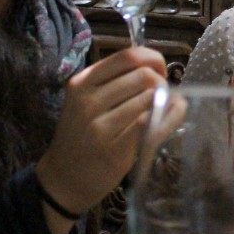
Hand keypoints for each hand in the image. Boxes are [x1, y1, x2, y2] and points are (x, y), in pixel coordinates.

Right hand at [35, 47, 166, 233]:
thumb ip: (116, 81)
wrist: (64, 177)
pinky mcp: (114, 148)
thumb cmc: (83, 134)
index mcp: (83, 82)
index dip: (153, 59)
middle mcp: (88, 100)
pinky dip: (169, 119)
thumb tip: (158, 68)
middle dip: (162, 82)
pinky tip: (169, 119)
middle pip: (143, 76)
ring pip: (150, 99)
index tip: (160, 71)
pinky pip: (152, 124)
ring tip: (162, 109)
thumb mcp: (88, 100)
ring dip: (166, 102)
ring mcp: (100, 125)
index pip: (128, 56)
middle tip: (162, 95)